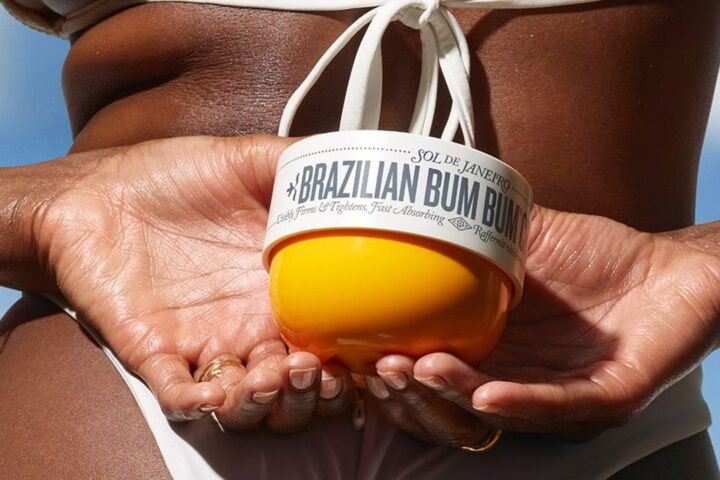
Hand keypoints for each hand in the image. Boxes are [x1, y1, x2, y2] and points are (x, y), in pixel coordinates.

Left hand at [29, 136, 352, 429]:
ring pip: (246, 401)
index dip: (350, 354)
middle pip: (295, 384)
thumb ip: (299, 165)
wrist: (93, 192)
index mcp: (280, 286)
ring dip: (264, 402)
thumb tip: (358, 163)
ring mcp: (206, 342)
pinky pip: (182, 394)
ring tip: (268, 377)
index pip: (329, 336)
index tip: (366, 351)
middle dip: (310, 392)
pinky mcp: (157, 353)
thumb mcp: (244, 159)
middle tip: (311, 369)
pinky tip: (214, 390)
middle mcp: (250, 322)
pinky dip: (200, 403)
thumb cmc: (169, 176)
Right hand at [365, 206, 719, 445]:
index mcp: (497, 343)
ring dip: (455, 394)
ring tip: (421, 370)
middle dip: (416, 388)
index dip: (401, 364)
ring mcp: (560, 392)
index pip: (438, 364)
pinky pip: (556, 406)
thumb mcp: (528, 235)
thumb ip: (480, 224)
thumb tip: (426, 191)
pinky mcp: (604, 397)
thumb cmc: (600, 257)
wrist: (673, 266)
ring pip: (496, 408)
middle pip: (456, 398)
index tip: (363, 348)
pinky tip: (485, 391)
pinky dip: (518, 402)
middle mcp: (521, 375)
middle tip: (385, 364)